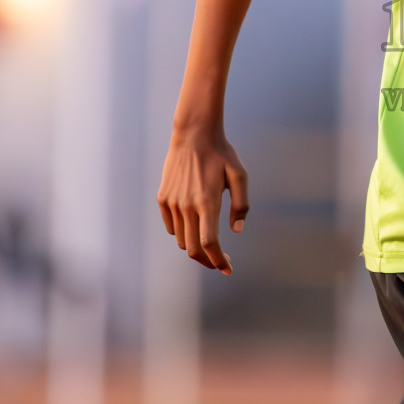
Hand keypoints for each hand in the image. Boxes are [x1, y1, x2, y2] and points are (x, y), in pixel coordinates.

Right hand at [157, 129, 248, 274]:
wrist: (193, 134)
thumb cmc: (221, 154)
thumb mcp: (240, 176)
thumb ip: (241, 205)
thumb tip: (237, 231)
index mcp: (207, 203)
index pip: (210, 243)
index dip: (218, 261)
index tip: (228, 269)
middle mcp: (187, 206)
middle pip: (193, 248)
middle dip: (208, 261)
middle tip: (220, 262)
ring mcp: (172, 203)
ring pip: (182, 240)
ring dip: (196, 248)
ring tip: (210, 245)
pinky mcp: (163, 198)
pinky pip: (172, 226)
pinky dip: (182, 233)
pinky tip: (195, 228)